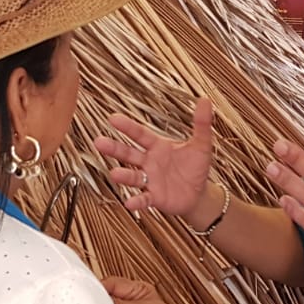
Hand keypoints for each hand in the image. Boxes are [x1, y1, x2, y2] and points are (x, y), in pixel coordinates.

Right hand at [95, 100, 214, 217]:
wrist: (199, 194)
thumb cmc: (196, 167)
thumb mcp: (202, 144)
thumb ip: (201, 124)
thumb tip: (205, 100)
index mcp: (158, 146)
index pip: (140, 134)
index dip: (127, 127)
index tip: (112, 118)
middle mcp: (149, 162)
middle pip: (129, 153)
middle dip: (114, 148)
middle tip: (98, 142)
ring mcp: (150, 180)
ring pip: (133, 176)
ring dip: (123, 175)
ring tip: (114, 173)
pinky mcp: (155, 197)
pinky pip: (143, 199)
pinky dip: (137, 201)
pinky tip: (129, 203)